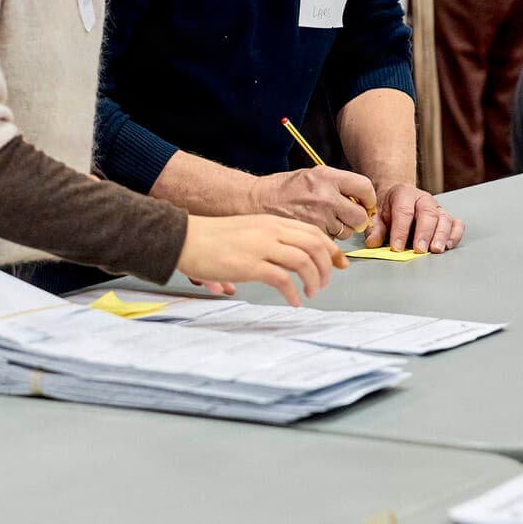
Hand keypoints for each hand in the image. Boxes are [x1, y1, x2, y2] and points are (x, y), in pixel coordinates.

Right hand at [176, 214, 345, 306]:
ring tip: (311, 293)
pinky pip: (283, 280)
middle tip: (324, 282)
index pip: (313, 231)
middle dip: (326, 266)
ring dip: (314, 279)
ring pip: (304, 261)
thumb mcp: (245, 231)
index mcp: (271, 222)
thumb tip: (274, 270)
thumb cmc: (210, 238)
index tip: (337, 264)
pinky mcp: (250, 265)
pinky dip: (293, 293)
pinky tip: (293, 301)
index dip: (330, 249)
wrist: (185, 238)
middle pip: (314, 244)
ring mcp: (261, 247)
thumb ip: (264, 244)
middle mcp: (271, 231)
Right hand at [247, 167, 377, 236]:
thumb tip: (363, 203)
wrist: (256, 200)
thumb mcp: (312, 175)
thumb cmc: (284, 189)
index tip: (365, 203)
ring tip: (321, 222)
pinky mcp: (310, 233)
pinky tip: (312, 229)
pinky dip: (325, 240)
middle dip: (356, 220)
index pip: (364, 187)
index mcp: (327, 177)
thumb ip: (337, 186)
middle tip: (345, 218)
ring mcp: (317, 216)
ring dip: (339, 231)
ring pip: (345, 232)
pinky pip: (330, 242)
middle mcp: (325, 196)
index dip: (368, 199)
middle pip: (359, 216)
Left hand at [367, 183, 462, 252]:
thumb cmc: (388, 209)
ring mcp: (437, 208)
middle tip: (419, 250)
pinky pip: (456, 225)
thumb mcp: (377, 215)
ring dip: (441, 236)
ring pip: (444, 219)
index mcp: (404, 194)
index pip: (404, 212)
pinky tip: (447, 245)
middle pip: (428, 214)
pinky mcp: (447, 218)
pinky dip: (454, 235)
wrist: (399, 199)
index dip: (400, 231)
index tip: (397, 248)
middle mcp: (423, 199)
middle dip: (424, 233)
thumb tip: (372, 243)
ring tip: (435, 250)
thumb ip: (375, 229)